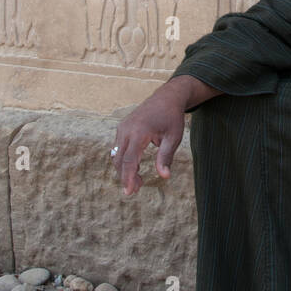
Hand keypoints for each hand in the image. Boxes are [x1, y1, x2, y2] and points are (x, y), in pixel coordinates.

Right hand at [111, 77, 191, 196]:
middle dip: (126, 177)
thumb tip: (164, 176)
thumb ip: (166, 157)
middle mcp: (126, 129)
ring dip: (125, 169)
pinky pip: (119, 148)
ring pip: (117, 155)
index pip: (129, 160)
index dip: (128, 177)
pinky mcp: (122, 128)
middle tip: (137, 190)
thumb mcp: (173, 137)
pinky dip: (125, 160)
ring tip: (139, 181)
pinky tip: (137, 167)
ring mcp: (122, 128)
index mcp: (139, 132)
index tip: (129, 192)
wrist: (166, 98)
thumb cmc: (172, 118)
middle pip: (119, 160)